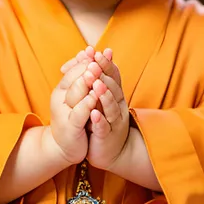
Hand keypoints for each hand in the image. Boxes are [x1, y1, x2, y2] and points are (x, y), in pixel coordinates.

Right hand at [48, 54, 98, 164]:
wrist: (65, 145)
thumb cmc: (74, 116)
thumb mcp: (78, 94)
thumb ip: (83, 74)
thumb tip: (88, 50)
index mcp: (62, 88)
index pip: (73, 70)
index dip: (84, 60)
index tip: (94, 49)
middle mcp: (59, 98)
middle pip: (73, 79)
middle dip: (86, 68)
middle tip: (96, 57)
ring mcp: (63, 112)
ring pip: (75, 95)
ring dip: (85, 84)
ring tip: (95, 74)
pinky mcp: (70, 127)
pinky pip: (78, 114)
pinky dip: (86, 105)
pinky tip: (94, 98)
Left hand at [62, 47, 129, 171]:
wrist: (111, 152)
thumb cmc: (103, 121)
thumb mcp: (100, 99)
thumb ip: (96, 79)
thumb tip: (86, 55)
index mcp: (115, 95)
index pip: (112, 76)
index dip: (105, 64)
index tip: (96, 51)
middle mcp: (118, 106)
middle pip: (113, 88)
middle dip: (103, 75)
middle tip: (94, 63)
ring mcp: (114, 122)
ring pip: (111, 107)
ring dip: (104, 95)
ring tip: (96, 84)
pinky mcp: (107, 137)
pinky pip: (104, 128)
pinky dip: (100, 121)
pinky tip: (93, 114)